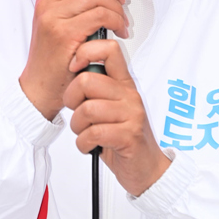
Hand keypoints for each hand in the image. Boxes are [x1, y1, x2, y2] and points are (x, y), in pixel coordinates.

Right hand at [19, 0, 127, 120]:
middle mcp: (47, 2)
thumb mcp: (58, 22)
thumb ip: (74, 1)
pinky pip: (98, 15)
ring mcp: (54, 17)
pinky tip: (118, 32)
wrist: (39, 87)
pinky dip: (115, 21)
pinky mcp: (64, 34)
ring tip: (120, 22)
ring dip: (116, 7)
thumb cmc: (55, 57)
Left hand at [64, 38, 171, 195]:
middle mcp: (129, 94)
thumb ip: (95, 89)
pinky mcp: (129, 135)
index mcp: (123, 83)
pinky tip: (91, 146)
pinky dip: (83, 143)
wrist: (146, 168)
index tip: (74, 67)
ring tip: (85, 133)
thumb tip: (72, 71)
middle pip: (88, 80)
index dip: (85, 52)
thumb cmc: (122, 137)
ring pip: (87, 109)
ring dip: (77, 126)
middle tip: (76, 111)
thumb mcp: (109, 107)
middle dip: (71, 99)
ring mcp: (131, 114)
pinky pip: (93, 133)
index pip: (109, 49)